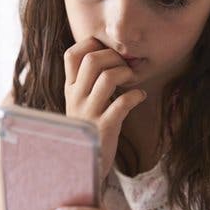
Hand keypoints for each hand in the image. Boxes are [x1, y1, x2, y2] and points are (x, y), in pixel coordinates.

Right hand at [64, 37, 146, 178]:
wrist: (84, 164)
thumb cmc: (89, 127)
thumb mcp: (80, 103)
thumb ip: (87, 82)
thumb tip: (106, 54)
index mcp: (69, 89)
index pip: (71, 55)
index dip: (91, 45)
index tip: (107, 51)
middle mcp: (75, 98)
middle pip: (92, 61)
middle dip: (114, 57)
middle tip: (124, 66)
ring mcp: (89, 113)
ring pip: (107, 78)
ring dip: (126, 73)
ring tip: (132, 80)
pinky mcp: (104, 127)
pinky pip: (122, 103)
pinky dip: (136, 95)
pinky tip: (140, 96)